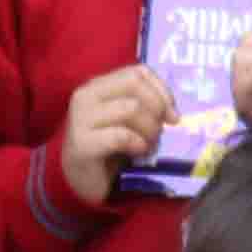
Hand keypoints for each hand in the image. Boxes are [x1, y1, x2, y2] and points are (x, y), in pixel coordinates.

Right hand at [59, 66, 170, 206]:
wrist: (78, 179)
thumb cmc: (107, 147)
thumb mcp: (127, 119)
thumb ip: (144, 105)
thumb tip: (173, 113)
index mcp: (98, 85)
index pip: (138, 72)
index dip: (162, 90)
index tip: (172, 115)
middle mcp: (86, 95)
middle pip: (135, 84)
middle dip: (156, 107)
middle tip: (160, 131)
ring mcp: (81, 118)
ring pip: (131, 108)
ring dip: (149, 128)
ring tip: (149, 144)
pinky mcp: (82, 143)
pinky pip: (121, 136)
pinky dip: (138, 143)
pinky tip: (138, 152)